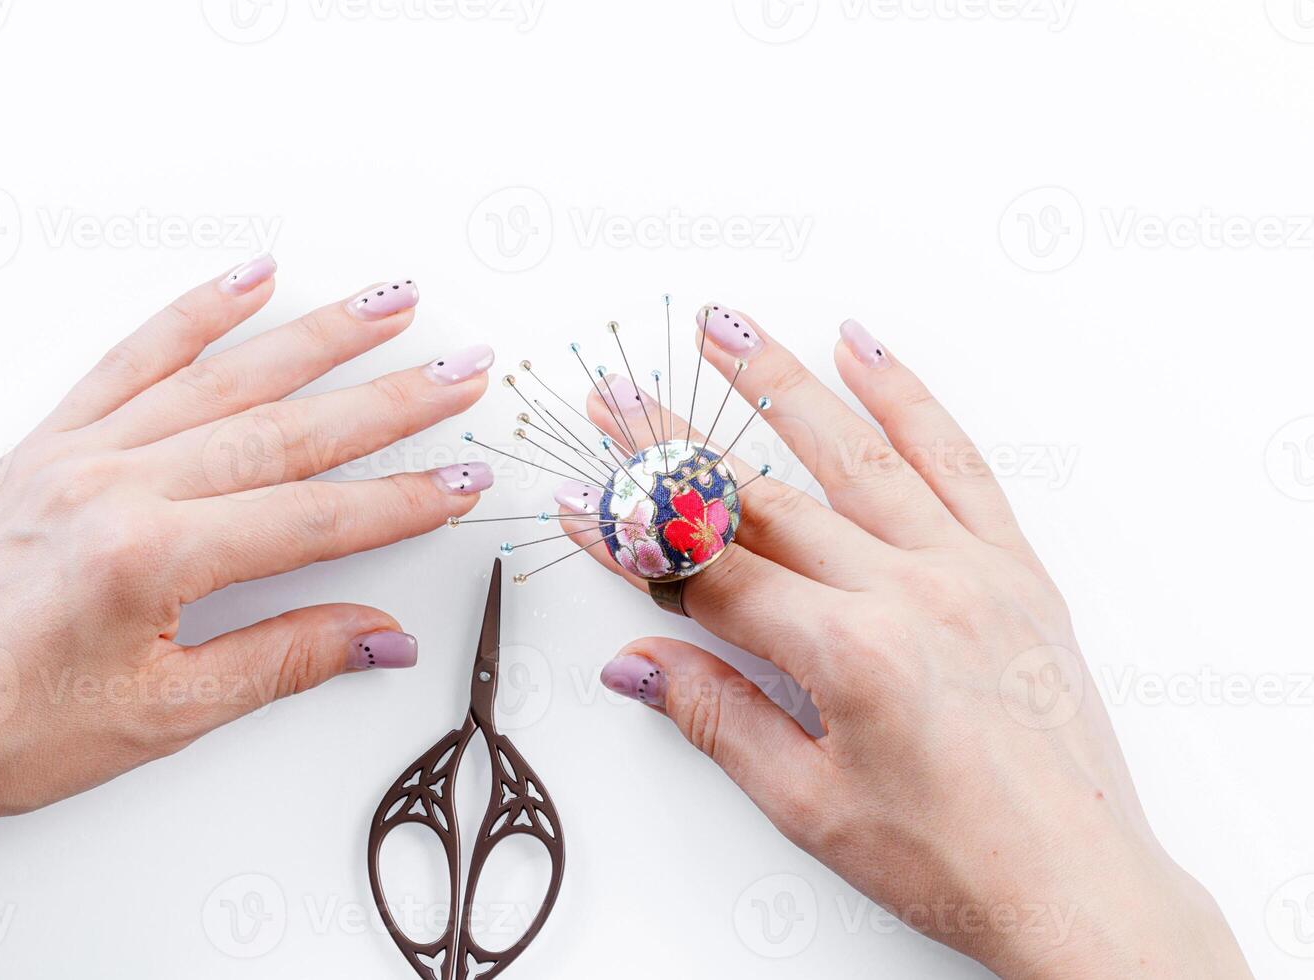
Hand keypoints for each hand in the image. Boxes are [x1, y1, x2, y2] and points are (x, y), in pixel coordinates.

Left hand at [0, 258, 494, 899]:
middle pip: (284, 430)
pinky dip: (193, 314)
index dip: (402, 501)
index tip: (464, 482)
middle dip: (388, 400)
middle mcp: (113, 486)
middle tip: (460, 371)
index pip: (312, 518)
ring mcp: (77, 454)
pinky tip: (247, 279)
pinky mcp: (47, 444)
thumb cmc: (11, 732)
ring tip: (386, 305)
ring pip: (220, 377)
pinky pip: (130, 358)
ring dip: (314, 337)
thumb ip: (285, 661)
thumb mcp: (167, 713)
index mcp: (146, 558)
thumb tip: (381, 638)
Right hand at [556, 307, 1251, 978]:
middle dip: (675, 446)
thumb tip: (636, 663)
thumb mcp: (810, 806)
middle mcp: (911, 593)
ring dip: (779, 383)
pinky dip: (907, 398)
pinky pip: (956, 460)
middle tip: (620, 395)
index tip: (583, 501)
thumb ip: (717, 718)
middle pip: (765, 499)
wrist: (1077, 884)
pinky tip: (863, 350)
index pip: (710, 573)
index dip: (635, 537)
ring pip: (855, 451)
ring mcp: (968, 569)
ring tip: (724, 330)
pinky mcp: (1014, 567)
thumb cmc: (953, 861)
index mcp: (851, 656)